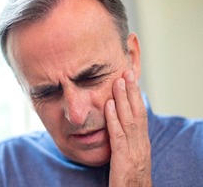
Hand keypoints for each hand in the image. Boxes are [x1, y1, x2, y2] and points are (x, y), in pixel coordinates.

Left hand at [105, 70, 151, 186]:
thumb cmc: (130, 180)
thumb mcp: (130, 157)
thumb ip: (125, 141)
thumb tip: (116, 125)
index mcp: (142, 143)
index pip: (140, 114)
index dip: (135, 96)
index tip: (130, 80)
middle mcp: (141, 144)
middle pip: (137, 112)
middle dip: (132, 92)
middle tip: (126, 72)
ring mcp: (134, 152)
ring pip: (129, 120)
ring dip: (123, 99)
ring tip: (118, 82)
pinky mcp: (123, 160)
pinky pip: (118, 136)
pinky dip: (113, 119)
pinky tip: (107, 106)